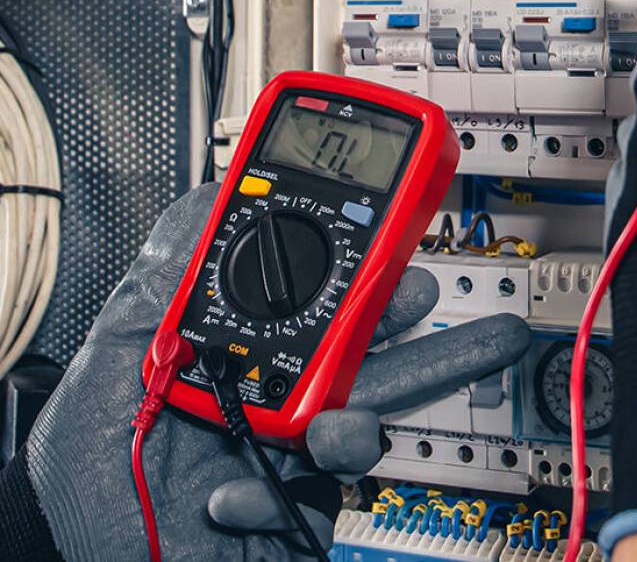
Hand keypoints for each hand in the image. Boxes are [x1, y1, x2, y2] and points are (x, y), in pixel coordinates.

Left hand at [27, 185, 530, 560]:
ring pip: (364, 430)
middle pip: (371, 363)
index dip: (369, 275)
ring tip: (353, 424)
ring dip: (377, 421)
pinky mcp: (284, 520)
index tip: (400, 249)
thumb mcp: (121, 344)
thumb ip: (169, 270)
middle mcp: (279, 400)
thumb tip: (214, 197)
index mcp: (249, 348)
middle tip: (484, 326)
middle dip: (433, 342)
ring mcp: (286, 462)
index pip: (325, 301)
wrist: (64, 539)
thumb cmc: (87, 452)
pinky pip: (310, 505)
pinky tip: (230, 494)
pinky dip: (272, 498)